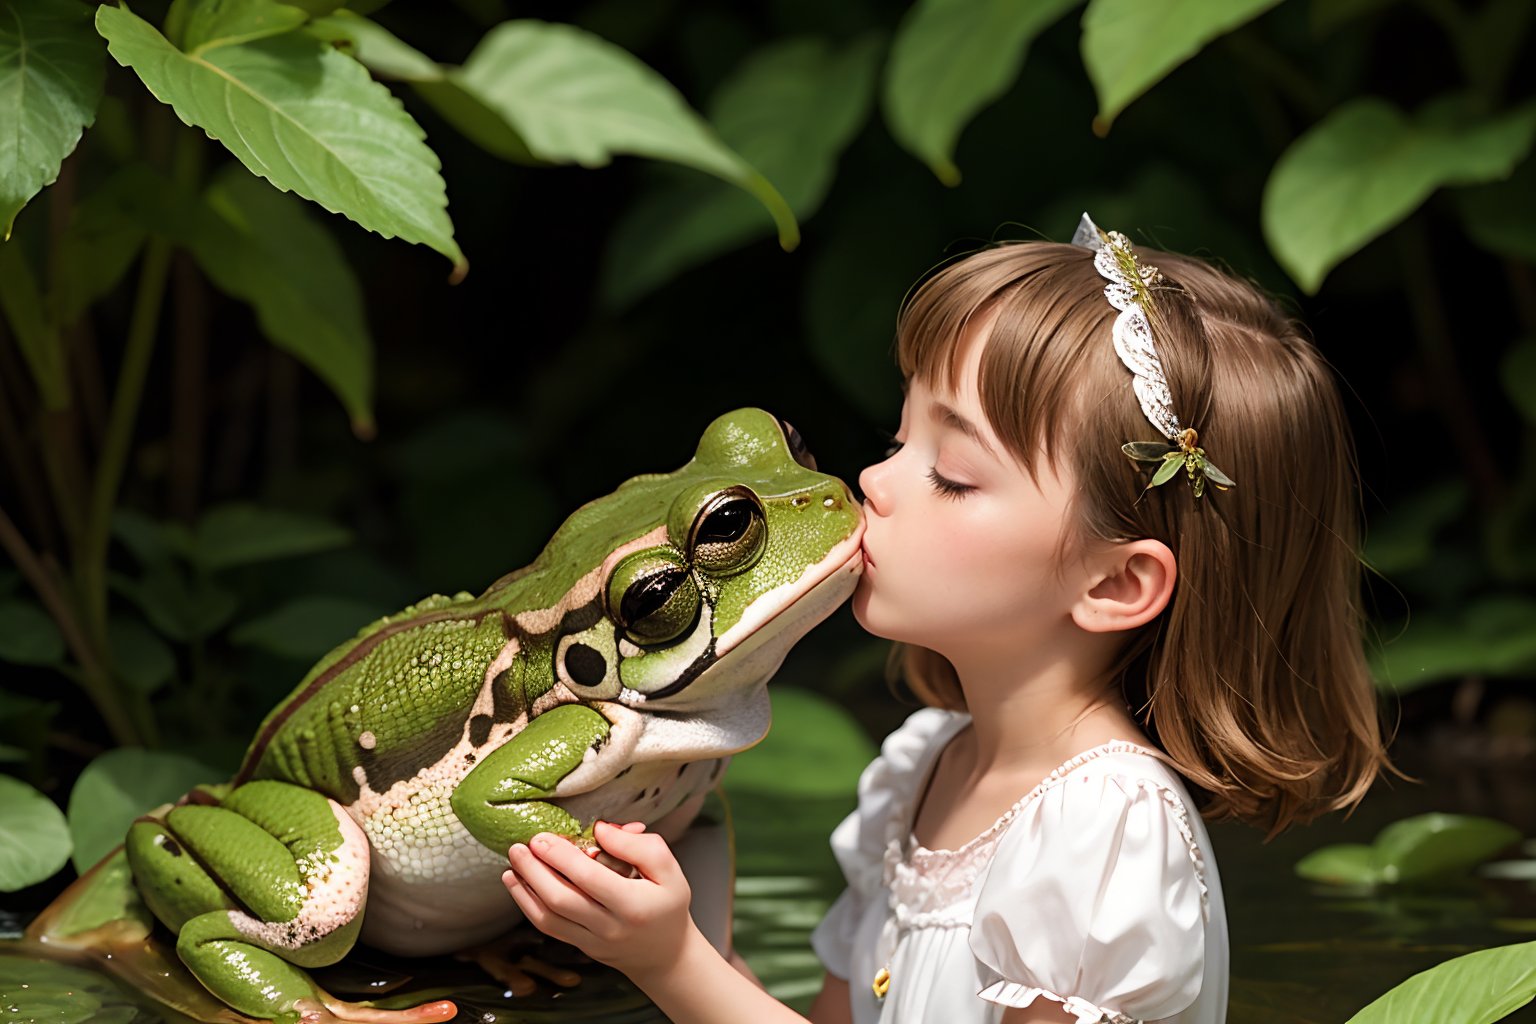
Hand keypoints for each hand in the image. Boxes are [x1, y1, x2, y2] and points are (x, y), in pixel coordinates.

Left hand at [503, 821, 695, 978]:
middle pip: (562, 899)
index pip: (591, 878)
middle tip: (520, 846)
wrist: (666, 955)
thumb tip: (601, 830)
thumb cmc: (667, 905)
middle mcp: (609, 927)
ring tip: (512, 864)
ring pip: (549, 917)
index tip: (543, 837)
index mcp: (634, 904)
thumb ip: (638, 846)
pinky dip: (528, 905)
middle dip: (535, 871)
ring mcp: (592, 941)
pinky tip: (517, 884)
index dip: (562, 856)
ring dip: (525, 889)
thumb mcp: (669, 870)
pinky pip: (549, 927)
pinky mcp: (581, 946)